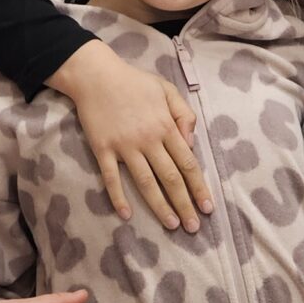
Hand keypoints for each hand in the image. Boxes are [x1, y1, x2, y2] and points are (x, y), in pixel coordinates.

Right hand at [55, 39, 209, 230]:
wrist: (96, 75)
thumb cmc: (133, 81)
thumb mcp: (166, 89)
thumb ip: (184, 114)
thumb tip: (191, 143)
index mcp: (165, 126)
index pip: (187, 163)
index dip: (199, 187)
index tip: (207, 208)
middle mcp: (148, 139)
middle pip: (170, 177)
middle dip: (184, 204)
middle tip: (193, 227)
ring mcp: (124, 146)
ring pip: (146, 182)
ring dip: (160, 206)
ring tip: (171, 225)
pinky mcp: (102, 149)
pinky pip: (112, 177)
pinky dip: (118, 197)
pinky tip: (126, 215)